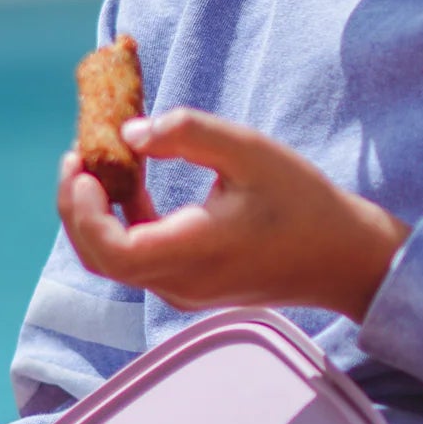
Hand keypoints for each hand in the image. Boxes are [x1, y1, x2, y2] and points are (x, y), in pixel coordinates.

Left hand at [58, 109, 406, 322]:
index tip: (83, 164)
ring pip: (115, 262)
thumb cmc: (303, 202)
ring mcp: (184, 291)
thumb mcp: (249, 150)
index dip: (83, 210)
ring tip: (99, 163)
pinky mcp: (191, 287)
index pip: (110, 250)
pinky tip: (134, 183)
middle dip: (77, 208)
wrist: (345, 258)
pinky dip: (123, 224)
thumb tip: (130, 132)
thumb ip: (187, 133)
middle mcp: (180, 282)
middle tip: (77, 157)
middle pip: (100, 259)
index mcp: (193, 252)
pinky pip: (139, 261)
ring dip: (97, 215)